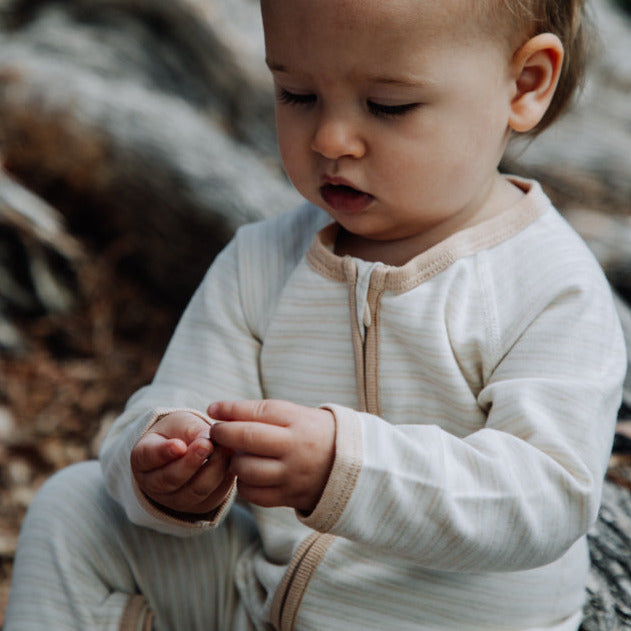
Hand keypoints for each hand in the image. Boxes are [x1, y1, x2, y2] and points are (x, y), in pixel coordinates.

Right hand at [131, 411, 233, 513]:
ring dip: (212, 470)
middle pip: (171, 478)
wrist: (191, 447)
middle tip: (207, 444)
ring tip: (224, 449)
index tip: (179, 445)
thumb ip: (191, 430)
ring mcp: (175, 500)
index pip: (148, 457)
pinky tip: (231, 461)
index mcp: (142, 459)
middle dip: (191, 462)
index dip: (163, 452)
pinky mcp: (199, 506)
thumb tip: (206, 441)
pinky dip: (224, 479)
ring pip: (194, 491)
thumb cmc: (181, 431)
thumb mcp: (181, 423)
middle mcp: (153, 484)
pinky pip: (212, 497)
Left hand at [209, 400, 335, 512]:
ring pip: (246, 468)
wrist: (352, 466)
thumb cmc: (314, 434)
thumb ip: (263, 414)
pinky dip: (243, 484)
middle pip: (248, 438)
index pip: (259, 411)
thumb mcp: (298, 415)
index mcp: (299, 421)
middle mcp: (295, 447)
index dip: (231, 409)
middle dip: (223, 433)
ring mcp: (292, 474)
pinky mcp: (289, 496)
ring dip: (233, 460)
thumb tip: (221, 412)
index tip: (214, 408)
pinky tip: (247, 475)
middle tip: (216, 431)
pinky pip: (253, 493)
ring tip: (236, 455)